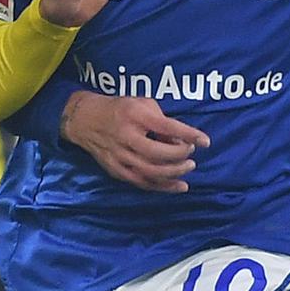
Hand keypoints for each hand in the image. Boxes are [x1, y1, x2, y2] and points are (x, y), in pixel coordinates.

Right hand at [60, 90, 209, 191]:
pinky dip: (162, 186)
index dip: (188, 135)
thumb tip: (179, 142)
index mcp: (134, 116)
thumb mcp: (141, 104)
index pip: (166, 127)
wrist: (84, 120)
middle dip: (180, 156)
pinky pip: (142, 182)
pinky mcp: (116, 170)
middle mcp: (126, 137)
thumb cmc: (119, 109)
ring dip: (174, 172)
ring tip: (188, 167)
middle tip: (191, 154)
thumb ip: (161, 120)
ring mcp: (119, 156)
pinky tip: (178, 186)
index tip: (205, 141)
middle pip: (158, 153)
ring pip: (151, 171)